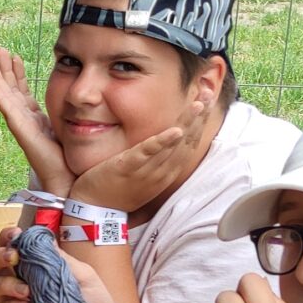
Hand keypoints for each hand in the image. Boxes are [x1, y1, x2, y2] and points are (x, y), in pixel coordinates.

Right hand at [0, 48, 72, 195]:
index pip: (22, 91)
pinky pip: (9, 112)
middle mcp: (25, 120)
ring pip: (5, 97)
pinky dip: (0, 99)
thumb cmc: (67, 157)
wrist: (65, 177)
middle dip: (4, 69)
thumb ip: (67, 114)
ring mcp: (21, 126)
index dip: (17, 73)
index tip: (15, 56)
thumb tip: (81, 101)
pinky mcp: (22, 132)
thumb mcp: (66, 127)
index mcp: (35, 118)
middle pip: (10, 90)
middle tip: (0, 50)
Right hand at [0, 225, 122, 302]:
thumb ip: (62, 260)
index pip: (13, 247)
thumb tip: (44, 240)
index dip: (7, 238)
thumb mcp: (84, 277)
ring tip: (27, 290)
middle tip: (13, 258)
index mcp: (36, 267)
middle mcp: (21, 282)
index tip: (15, 235)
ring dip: (5, 283)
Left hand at [68, 94, 209, 214]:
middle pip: (186, 142)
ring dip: (187, 123)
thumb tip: (166, 140)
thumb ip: (157, 158)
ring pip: (172, 145)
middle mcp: (161, 173)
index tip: (207, 101)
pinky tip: (175, 130)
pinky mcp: (127, 168)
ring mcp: (146, 172)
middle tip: (208, 93)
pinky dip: (162, 142)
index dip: (200, 123)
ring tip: (198, 104)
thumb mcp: (145, 174)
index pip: (189, 145)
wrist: (95, 210)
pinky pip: (147, 153)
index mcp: (167, 174)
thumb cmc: (119, 189)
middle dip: (199, 117)